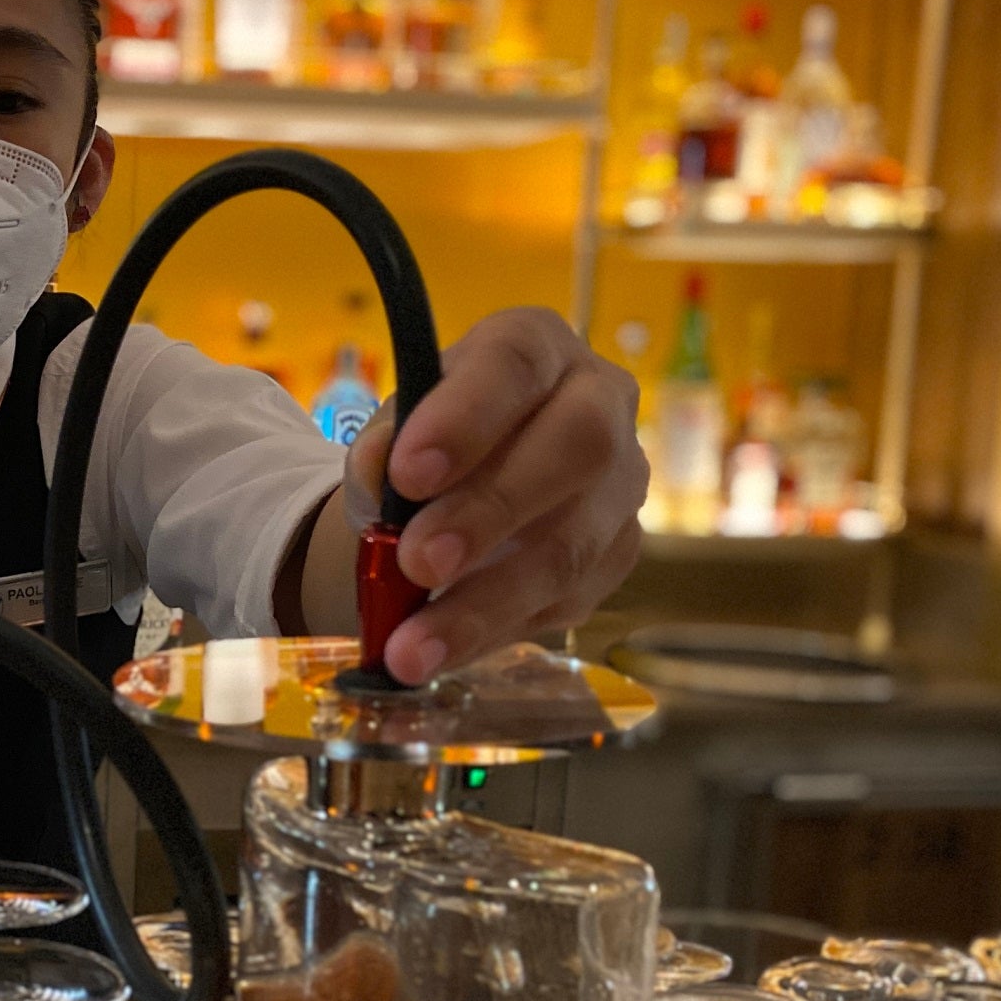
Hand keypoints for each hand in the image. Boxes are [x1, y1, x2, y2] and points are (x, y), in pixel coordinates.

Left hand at [346, 308, 645, 682]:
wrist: (460, 493)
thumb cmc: (431, 446)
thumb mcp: (394, 434)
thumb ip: (381, 448)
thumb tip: (380, 474)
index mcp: (535, 348)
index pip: (515, 365)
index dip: (465, 418)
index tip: (408, 473)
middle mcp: (599, 402)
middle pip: (577, 448)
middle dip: (491, 511)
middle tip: (418, 562)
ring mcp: (620, 483)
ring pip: (572, 544)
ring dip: (486, 602)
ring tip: (412, 646)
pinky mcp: (617, 553)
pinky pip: (565, 600)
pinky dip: (492, 632)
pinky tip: (440, 652)